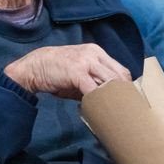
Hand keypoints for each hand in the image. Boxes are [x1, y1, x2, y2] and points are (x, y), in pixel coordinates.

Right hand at [4, 44, 130, 99]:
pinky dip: (99, 100)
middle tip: (126, 109)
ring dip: (113, 97)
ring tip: (116, 111)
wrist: (34, 67)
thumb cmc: (56, 72)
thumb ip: (93, 82)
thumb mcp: (78, 73)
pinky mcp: (77, 72)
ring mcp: (86, 61)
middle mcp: (94, 53)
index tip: (128, 100)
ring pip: (110, 81)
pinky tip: (99, 109)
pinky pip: (94, 88)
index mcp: (97, 52)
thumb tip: (107, 99)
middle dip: (124, 93)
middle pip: (119, 75)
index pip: (120, 69)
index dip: (126, 86)